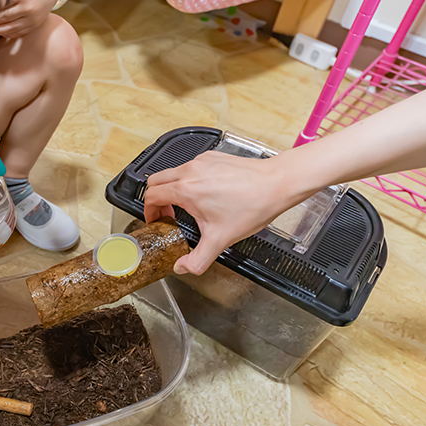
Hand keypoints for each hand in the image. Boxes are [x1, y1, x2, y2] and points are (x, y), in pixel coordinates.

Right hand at [144, 151, 299, 274]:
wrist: (276, 184)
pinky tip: (205, 194)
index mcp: (186, 190)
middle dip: (156, 198)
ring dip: (172, 188)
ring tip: (186, 205)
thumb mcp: (220, 240)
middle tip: (166, 213)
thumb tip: (182, 268)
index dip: (148, 211)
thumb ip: (197, 260)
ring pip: (173, 172)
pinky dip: (189, 180)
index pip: (151, 195)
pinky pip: (191, 167)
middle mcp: (190, 171)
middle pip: (156, 180)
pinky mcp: (213, 157)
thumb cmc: (252, 206)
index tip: (157, 220)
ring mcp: (202, 161)